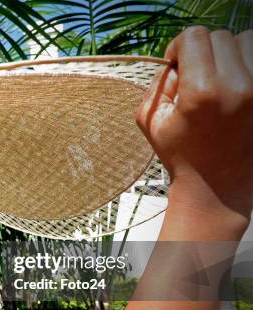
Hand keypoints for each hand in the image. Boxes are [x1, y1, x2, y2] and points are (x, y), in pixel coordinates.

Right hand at [136, 26, 252, 228]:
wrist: (217, 188)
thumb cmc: (180, 154)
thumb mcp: (150, 120)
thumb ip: (158, 82)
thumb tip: (176, 61)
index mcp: (200, 94)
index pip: (194, 37)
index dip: (178, 47)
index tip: (176, 65)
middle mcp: (236, 87)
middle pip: (220, 37)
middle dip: (203, 51)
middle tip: (196, 76)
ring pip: (247, 41)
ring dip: (229, 53)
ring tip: (220, 77)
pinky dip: (245, 65)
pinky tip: (235, 85)